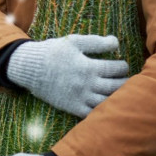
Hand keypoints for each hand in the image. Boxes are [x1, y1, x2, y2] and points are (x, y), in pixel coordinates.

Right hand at [6, 35, 128, 117]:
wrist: (30, 68)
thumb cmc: (53, 52)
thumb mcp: (74, 41)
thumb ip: (96, 42)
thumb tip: (116, 43)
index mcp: (89, 67)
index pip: (117, 69)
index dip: (123, 66)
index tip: (122, 65)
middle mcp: (87, 85)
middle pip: (117, 87)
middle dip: (125, 82)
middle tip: (124, 79)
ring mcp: (80, 98)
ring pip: (108, 102)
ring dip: (118, 97)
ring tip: (120, 92)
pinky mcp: (72, 107)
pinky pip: (93, 114)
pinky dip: (103, 111)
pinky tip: (106, 105)